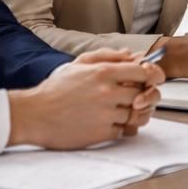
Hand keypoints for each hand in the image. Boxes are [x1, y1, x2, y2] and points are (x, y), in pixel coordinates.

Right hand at [8, 48, 165, 147]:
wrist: (34, 115)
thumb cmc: (55, 89)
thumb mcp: (78, 64)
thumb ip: (107, 56)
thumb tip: (131, 54)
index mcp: (103, 73)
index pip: (145, 72)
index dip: (153, 75)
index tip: (153, 78)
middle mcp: (107, 93)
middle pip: (145, 94)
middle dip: (147, 94)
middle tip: (141, 96)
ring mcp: (105, 114)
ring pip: (138, 114)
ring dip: (138, 113)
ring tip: (129, 110)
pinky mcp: (101, 134)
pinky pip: (125, 131)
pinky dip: (123, 127)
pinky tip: (113, 122)